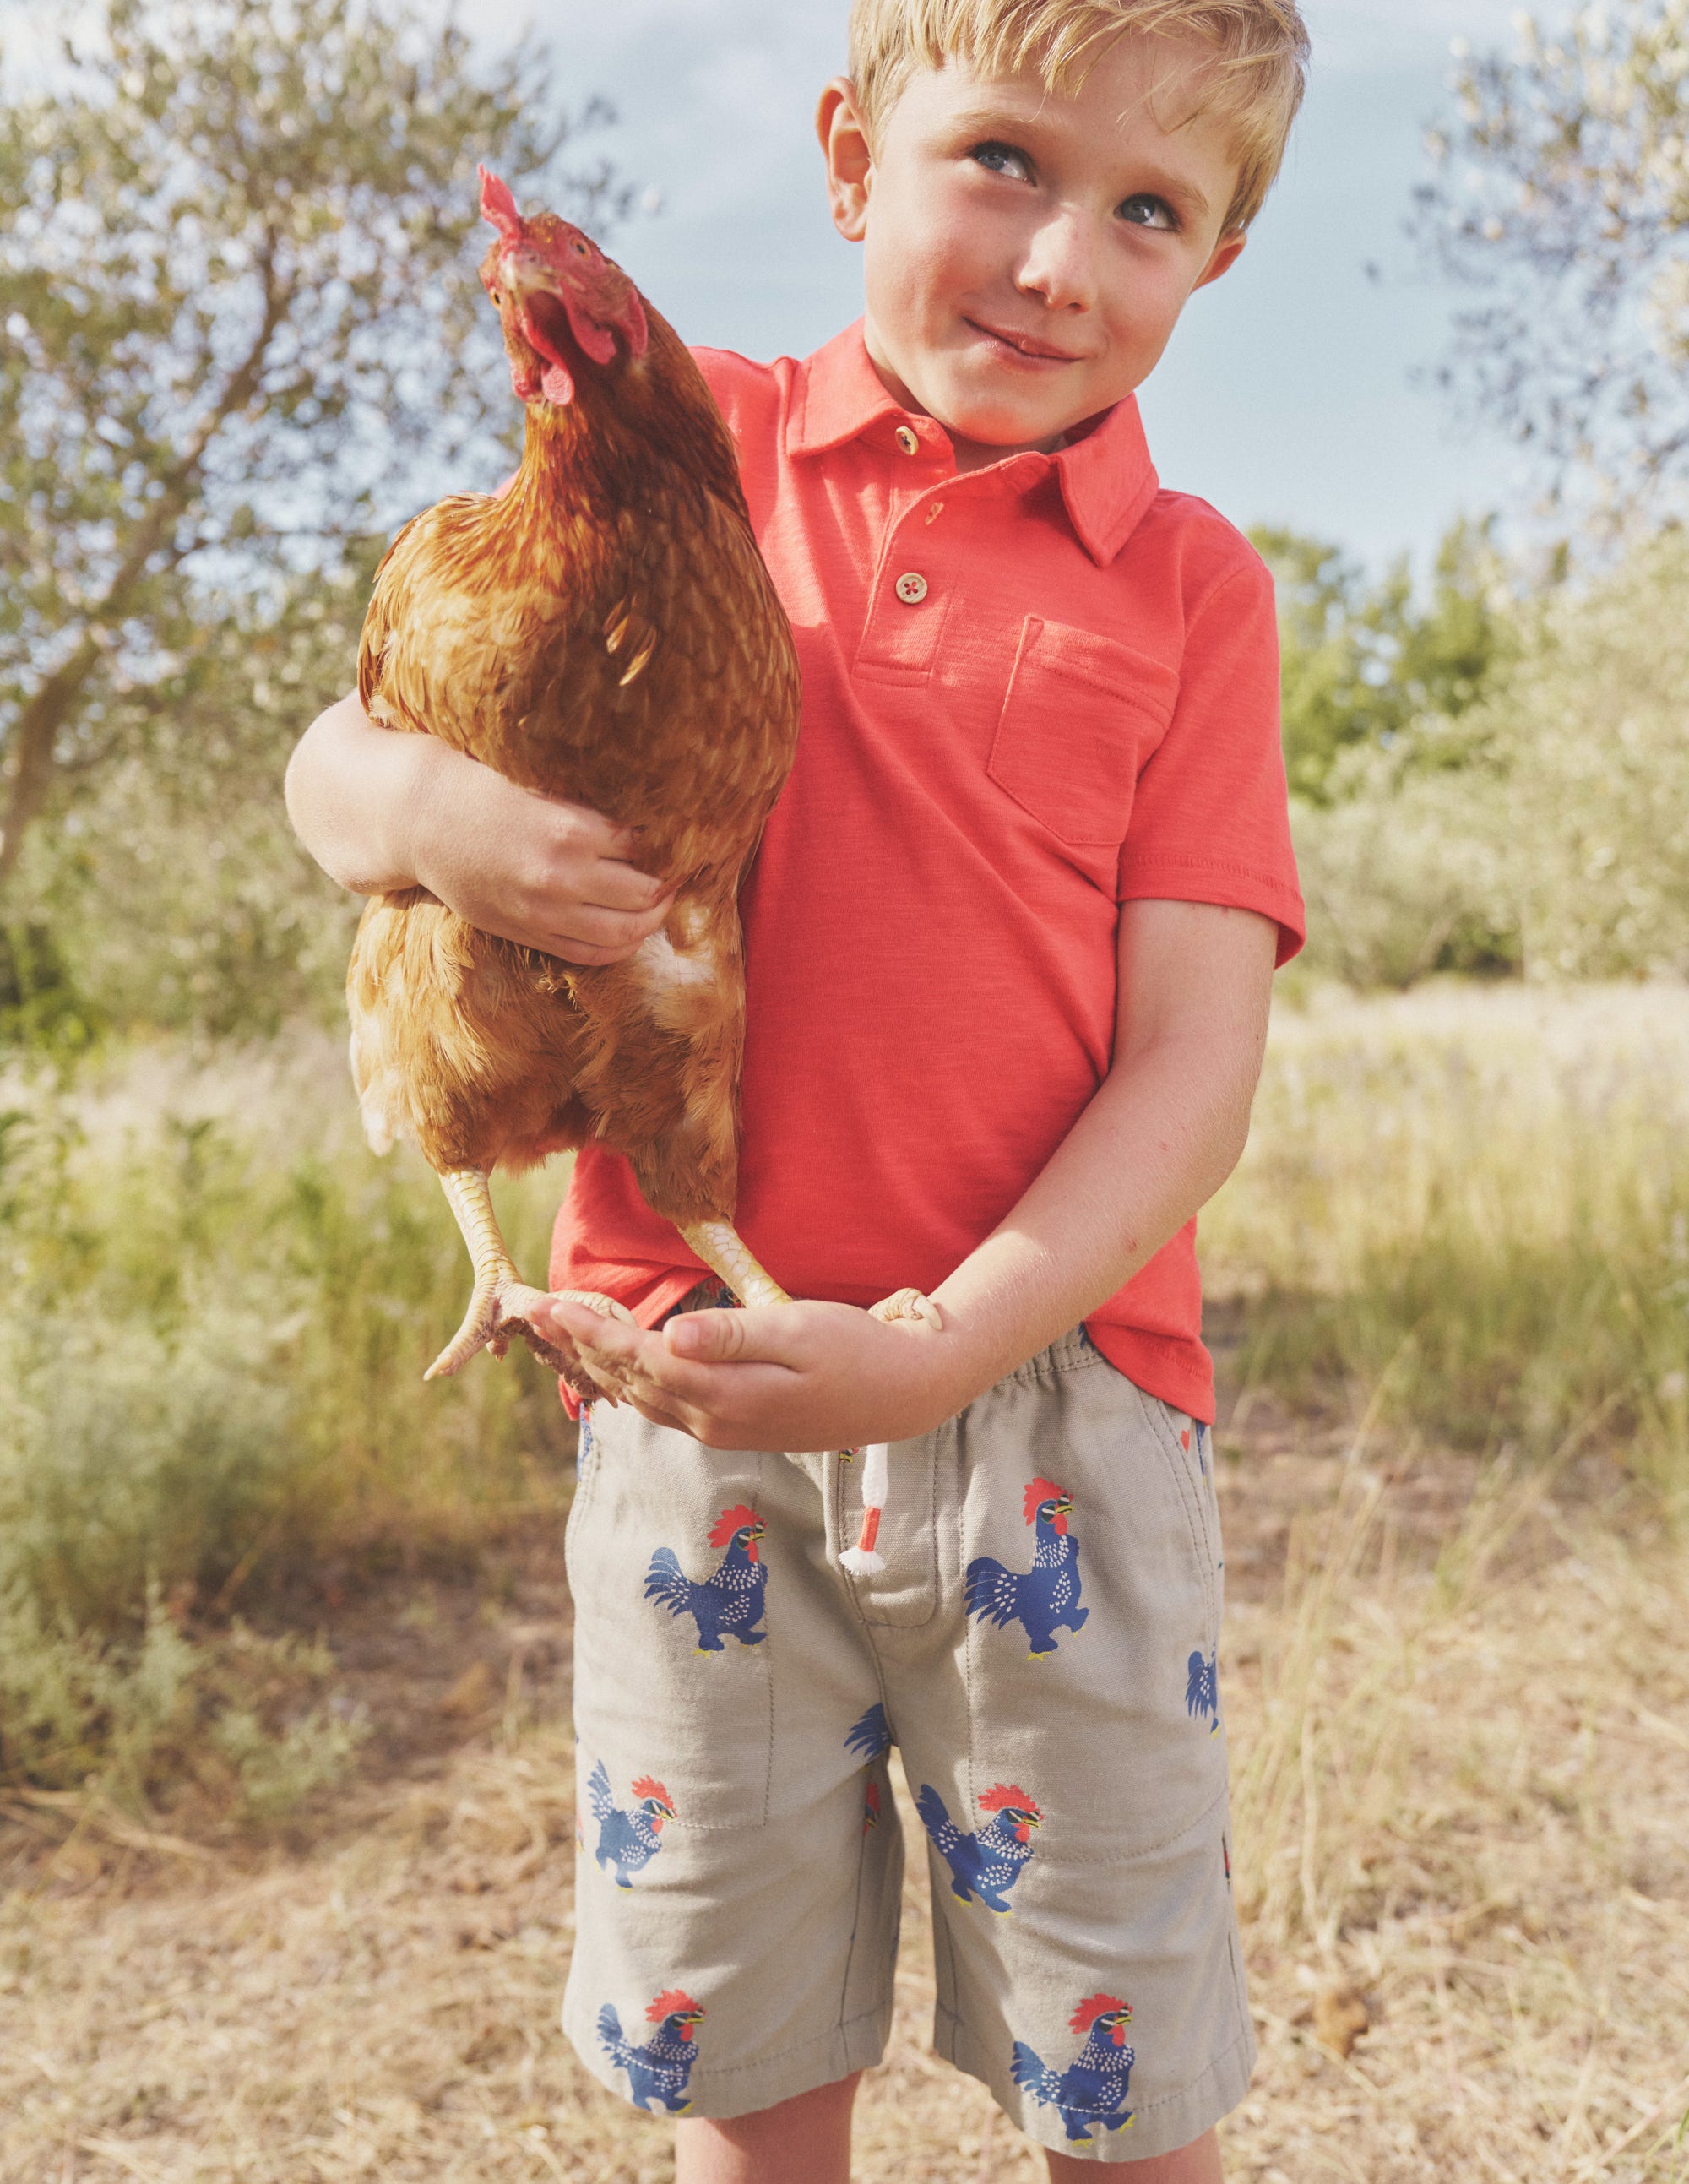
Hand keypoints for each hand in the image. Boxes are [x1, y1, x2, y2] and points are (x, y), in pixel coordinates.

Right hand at [409, 739, 672, 965]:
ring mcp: (546, 910)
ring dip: (652, 919)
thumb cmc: (485, 791)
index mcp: (569, 828)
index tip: (673, 838)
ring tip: (661, 904)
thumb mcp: (541, 786)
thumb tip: (643, 817)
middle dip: (666, 883)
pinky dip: (622, 946)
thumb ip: (588, 806)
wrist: (423, 822)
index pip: (641, 844)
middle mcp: (562, 875)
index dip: (662, 842)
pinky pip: (591, 954)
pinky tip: (634, 932)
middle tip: (677, 872)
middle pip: (644, 891)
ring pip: (624, 929)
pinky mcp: (530, 931)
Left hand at [528, 1294, 975, 1450]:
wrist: (901, 1394)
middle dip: (572, 1346)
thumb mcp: (801, 1333)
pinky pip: (656, 1400)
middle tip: (524, 1312)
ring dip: (589, 1364)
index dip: (588, 1331)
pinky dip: (620, 1377)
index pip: (637, 1359)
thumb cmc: (856, 1351)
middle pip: (623, 1381)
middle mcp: (709, 1418)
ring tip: (548, 1334)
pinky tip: (603, 1365)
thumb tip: (673, 1337)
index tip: (545, 1305)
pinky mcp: (727, 1420)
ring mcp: (717, 1425)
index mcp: (723, 1395)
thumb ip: (735, 1336)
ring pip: (634, 1395)